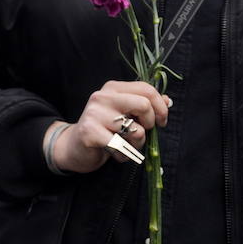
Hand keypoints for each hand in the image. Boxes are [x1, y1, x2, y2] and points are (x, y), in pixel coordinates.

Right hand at [48, 80, 169, 173]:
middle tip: (142, 132)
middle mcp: (102, 97)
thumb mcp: (124, 113)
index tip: (161, 122)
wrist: (74, 146)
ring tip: (125, 145)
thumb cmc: (104, 130)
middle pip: (144, 105)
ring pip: (137, 130)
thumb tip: (168, 101)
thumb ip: (145, 105)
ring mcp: (94, 113)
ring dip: (137, 144)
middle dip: (150, 124)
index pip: (146, 89)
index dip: (161, 107)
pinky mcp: (90, 132)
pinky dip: (124, 155)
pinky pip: (123, 146)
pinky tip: (115, 153)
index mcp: (112, 88)